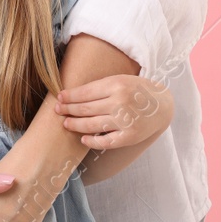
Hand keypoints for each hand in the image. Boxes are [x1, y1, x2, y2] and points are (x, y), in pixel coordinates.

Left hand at [55, 74, 172, 149]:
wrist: (163, 104)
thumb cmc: (136, 90)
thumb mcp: (119, 80)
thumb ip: (99, 87)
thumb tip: (71, 95)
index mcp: (116, 85)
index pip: (85, 92)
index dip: (69, 96)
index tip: (59, 98)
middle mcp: (120, 102)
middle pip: (86, 109)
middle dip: (68, 110)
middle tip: (58, 110)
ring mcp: (125, 121)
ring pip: (92, 125)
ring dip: (75, 125)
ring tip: (66, 123)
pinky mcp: (130, 136)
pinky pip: (106, 141)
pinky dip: (93, 141)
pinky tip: (83, 139)